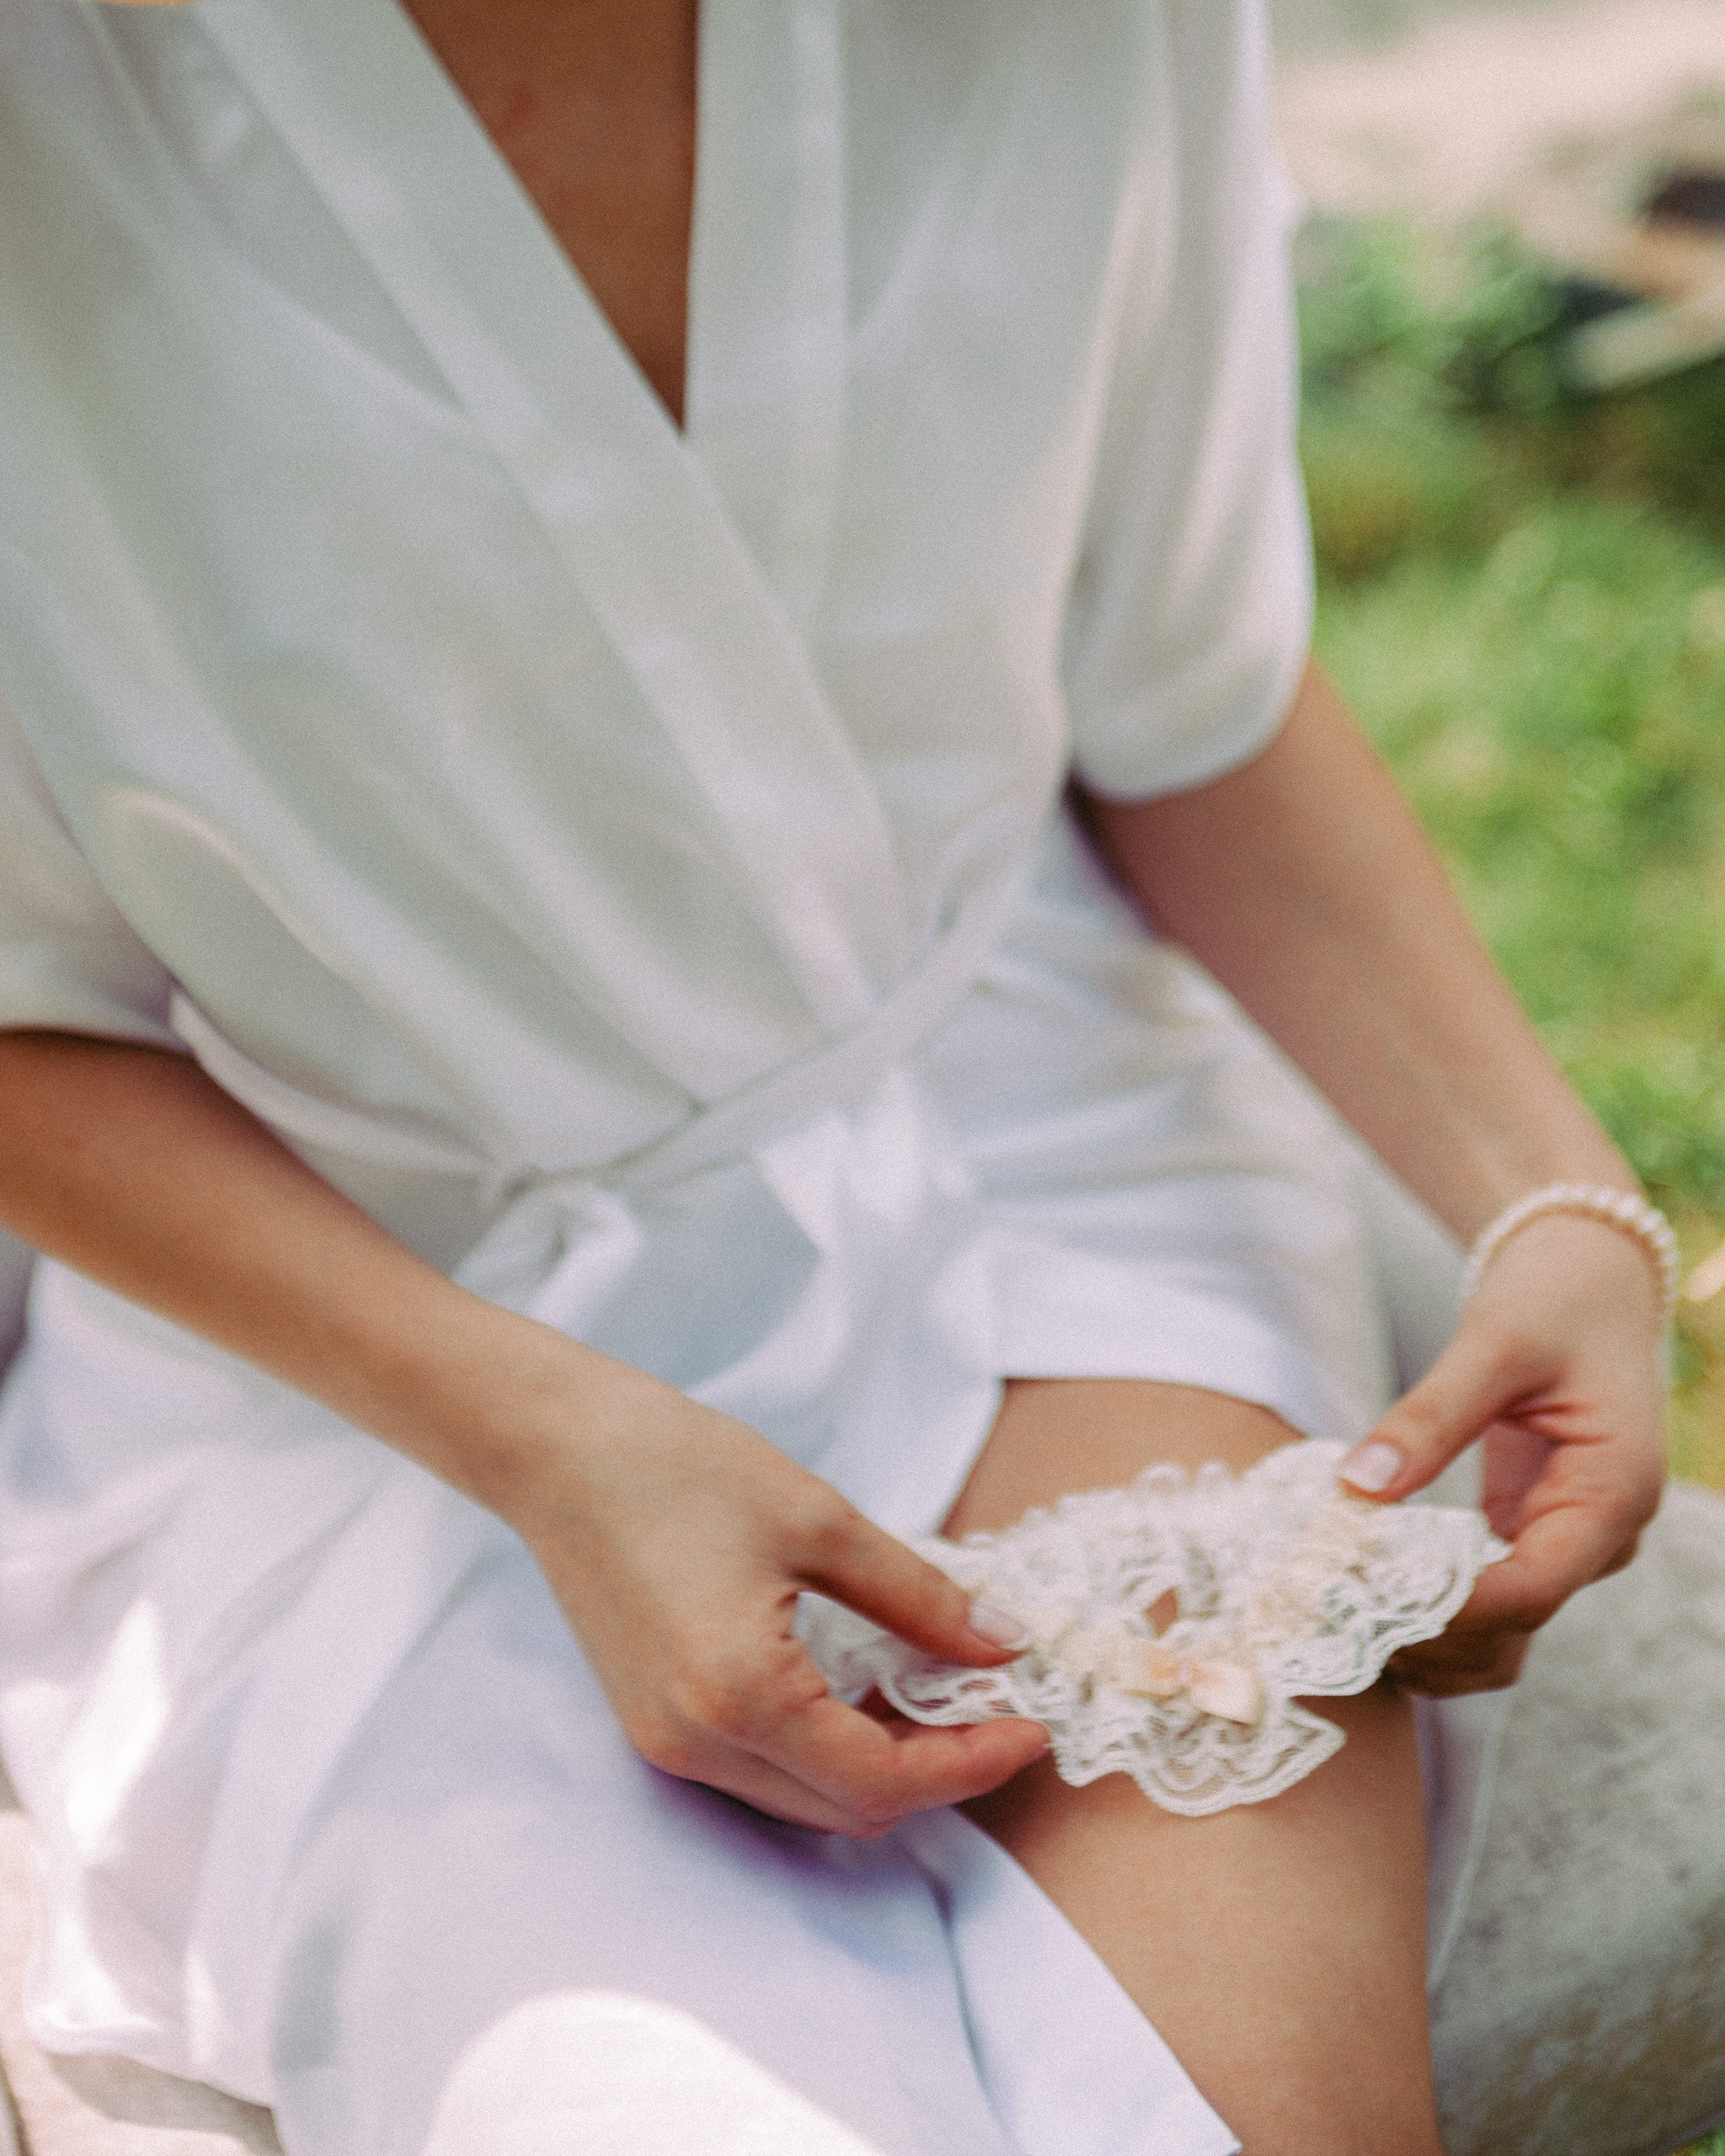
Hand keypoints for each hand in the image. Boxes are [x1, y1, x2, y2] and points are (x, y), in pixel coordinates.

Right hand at [497, 1344, 1048, 1834]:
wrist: (560, 1449)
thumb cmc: (680, 1466)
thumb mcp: (821, 1521)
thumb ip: (921, 1597)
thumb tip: (1004, 1644)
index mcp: (739, 1695)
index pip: (882, 1780)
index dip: (971, 1763)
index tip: (1033, 1724)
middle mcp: (695, 1743)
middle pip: (848, 1807)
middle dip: (938, 1770)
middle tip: (999, 1705)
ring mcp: (667, 1742)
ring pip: (807, 1798)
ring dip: (884, 1764)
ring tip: (944, 1694)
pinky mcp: (656, 1724)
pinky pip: (765, 1770)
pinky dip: (830, 1747)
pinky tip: (868, 1688)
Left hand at [1338, 1211, 1666, 1694]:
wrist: (1589, 1280)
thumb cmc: (1554, 1299)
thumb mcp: (1493, 1343)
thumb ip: (1431, 1416)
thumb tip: (1357, 1487)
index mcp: (1612, 1494)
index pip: (1530, 1590)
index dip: (1446, 1609)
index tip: (1359, 1595)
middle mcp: (1599, 1536)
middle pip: (1513, 1629)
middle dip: (1425, 1634)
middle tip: (1329, 1612)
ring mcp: (1565, 1541)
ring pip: (1500, 1635)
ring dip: (1425, 1640)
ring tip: (1335, 1614)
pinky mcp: (1527, 1532)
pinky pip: (1483, 1599)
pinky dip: (1429, 1611)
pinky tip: (1363, 1598)